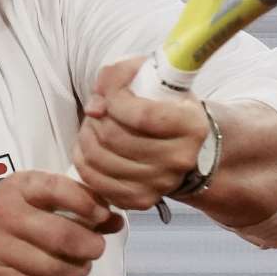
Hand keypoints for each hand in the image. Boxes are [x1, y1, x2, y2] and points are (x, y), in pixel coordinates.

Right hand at [0, 170, 124, 275]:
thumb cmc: (3, 223)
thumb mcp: (32, 203)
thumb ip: (74, 206)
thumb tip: (115, 219)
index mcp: (17, 186)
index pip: (59, 188)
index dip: (89, 204)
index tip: (103, 216)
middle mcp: (2, 212)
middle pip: (61, 235)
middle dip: (90, 247)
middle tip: (95, 249)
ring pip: (53, 267)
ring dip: (76, 272)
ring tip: (79, 268)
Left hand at [71, 56, 210, 210]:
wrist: (183, 145)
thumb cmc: (165, 106)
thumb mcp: (154, 78)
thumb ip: (122, 75)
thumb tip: (95, 105)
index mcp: (192, 126)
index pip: (142, 115)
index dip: (114, 98)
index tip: (108, 91)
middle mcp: (180, 159)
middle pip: (116, 137)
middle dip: (96, 118)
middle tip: (97, 110)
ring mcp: (161, 183)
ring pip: (101, 159)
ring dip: (86, 137)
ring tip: (93, 126)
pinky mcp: (141, 200)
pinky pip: (96, 182)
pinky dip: (84, 162)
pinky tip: (90, 148)